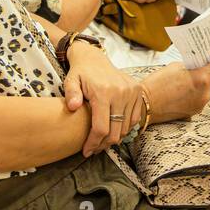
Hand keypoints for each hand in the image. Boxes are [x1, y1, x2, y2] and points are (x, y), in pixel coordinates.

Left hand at [61, 42, 143, 156]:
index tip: (86, 151)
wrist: (94, 59)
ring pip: (126, 127)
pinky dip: (125, 128)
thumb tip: (73, 107)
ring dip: (115, 138)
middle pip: (115, 131)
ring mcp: (132, 92)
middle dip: (103, 144)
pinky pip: (134, 119)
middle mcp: (121, 93)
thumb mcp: (70, 81)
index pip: (101, 128)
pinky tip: (114, 129)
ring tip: (102, 141)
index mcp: (103, 92)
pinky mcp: (138, 91)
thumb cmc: (80, 74)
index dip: (94, 143)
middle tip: (94, 149)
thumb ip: (71, 94)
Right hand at [143, 58, 209, 121]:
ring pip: (205, 90)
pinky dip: (192, 95)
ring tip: (182, 84)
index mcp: (202, 78)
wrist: (145, 104)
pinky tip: (180, 93)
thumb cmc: (157, 84)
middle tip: (191, 70)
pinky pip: (198, 99)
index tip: (209, 59)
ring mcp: (200, 104)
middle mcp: (205, 93)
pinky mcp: (194, 112)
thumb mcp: (175, 67)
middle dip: (204, 74)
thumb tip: (198, 66)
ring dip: (198, 85)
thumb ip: (191, 66)